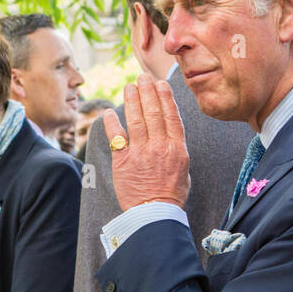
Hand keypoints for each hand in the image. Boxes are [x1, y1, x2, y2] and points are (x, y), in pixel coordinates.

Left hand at [102, 75, 189, 211]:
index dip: (165, 97)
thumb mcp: (184, 170)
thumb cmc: (170, 195)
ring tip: (128, 86)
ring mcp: (140, 153)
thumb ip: (176, 150)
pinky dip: (112, 123)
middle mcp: (159, 146)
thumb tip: (171, 137)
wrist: (154, 214)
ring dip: (131, 100)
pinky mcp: (123, 162)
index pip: (171, 116)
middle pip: (153, 112)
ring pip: (136, 120)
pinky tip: (109, 111)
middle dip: (147, 91)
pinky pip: (116, 137)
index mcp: (177, 148)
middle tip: (142, 77)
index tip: (160, 83)